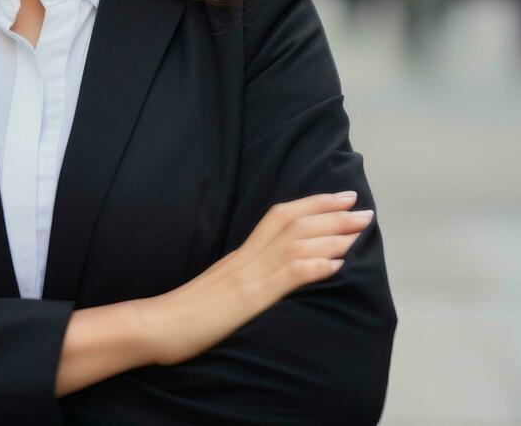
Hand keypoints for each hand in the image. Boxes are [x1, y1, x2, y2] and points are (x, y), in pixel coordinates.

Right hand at [138, 190, 371, 365]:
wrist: (157, 324)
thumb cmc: (185, 312)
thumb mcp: (218, 285)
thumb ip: (241, 274)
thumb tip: (264, 273)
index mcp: (240, 253)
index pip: (280, 215)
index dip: (314, 203)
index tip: (341, 197)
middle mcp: (247, 257)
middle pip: (295, 223)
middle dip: (333, 214)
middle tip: (363, 208)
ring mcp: (249, 276)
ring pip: (297, 244)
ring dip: (333, 235)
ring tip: (360, 230)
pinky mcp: (249, 299)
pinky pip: (286, 277)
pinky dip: (315, 267)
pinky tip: (337, 264)